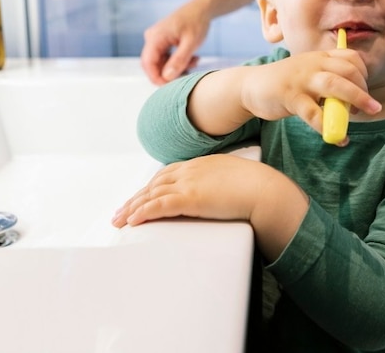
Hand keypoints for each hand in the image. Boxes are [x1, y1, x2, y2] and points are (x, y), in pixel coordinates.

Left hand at [111, 154, 308, 260]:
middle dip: (136, 198)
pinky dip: (143, 212)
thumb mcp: (235, 180)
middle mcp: (191, 170)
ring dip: (133, 208)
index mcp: (201, 164)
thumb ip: (222, 185)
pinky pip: (159, 205)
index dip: (151, 186)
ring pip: (152, 194)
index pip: (168, 174)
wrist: (265, 190)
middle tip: (121, 212)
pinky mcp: (190, 198)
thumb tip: (222, 196)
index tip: (140, 196)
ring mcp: (189, 183)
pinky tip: (132, 221)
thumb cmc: (257, 187)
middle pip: (154, 183)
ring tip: (120, 221)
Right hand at [140, 2, 208, 84]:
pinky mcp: (162, 41)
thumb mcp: (191, 43)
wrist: (202, 8)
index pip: (148, 63)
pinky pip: (165, 57)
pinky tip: (192, 59)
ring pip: (160, 62)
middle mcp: (152, 38)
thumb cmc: (197, 22)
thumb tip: (167, 77)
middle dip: (168, 74)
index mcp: (155, 37)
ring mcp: (156, 39)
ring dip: (176, 67)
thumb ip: (179, 60)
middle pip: (153, 64)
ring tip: (194, 63)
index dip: (156, 78)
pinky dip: (177, 61)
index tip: (170, 86)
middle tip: (185, 76)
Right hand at [238, 50, 381, 141]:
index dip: (363, 73)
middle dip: (364, 90)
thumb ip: (330, 81)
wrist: (251, 86)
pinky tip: (337, 138)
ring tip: (367, 113)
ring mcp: (301, 79)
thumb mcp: (310, 74)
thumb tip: (355, 102)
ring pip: (334, 85)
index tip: (364, 89)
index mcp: (320, 57)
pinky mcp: (290, 97)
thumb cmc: (286, 83)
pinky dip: (328, 126)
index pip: (351, 57)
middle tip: (373, 108)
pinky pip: (313, 113)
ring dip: (355, 100)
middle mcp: (313, 64)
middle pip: (348, 71)